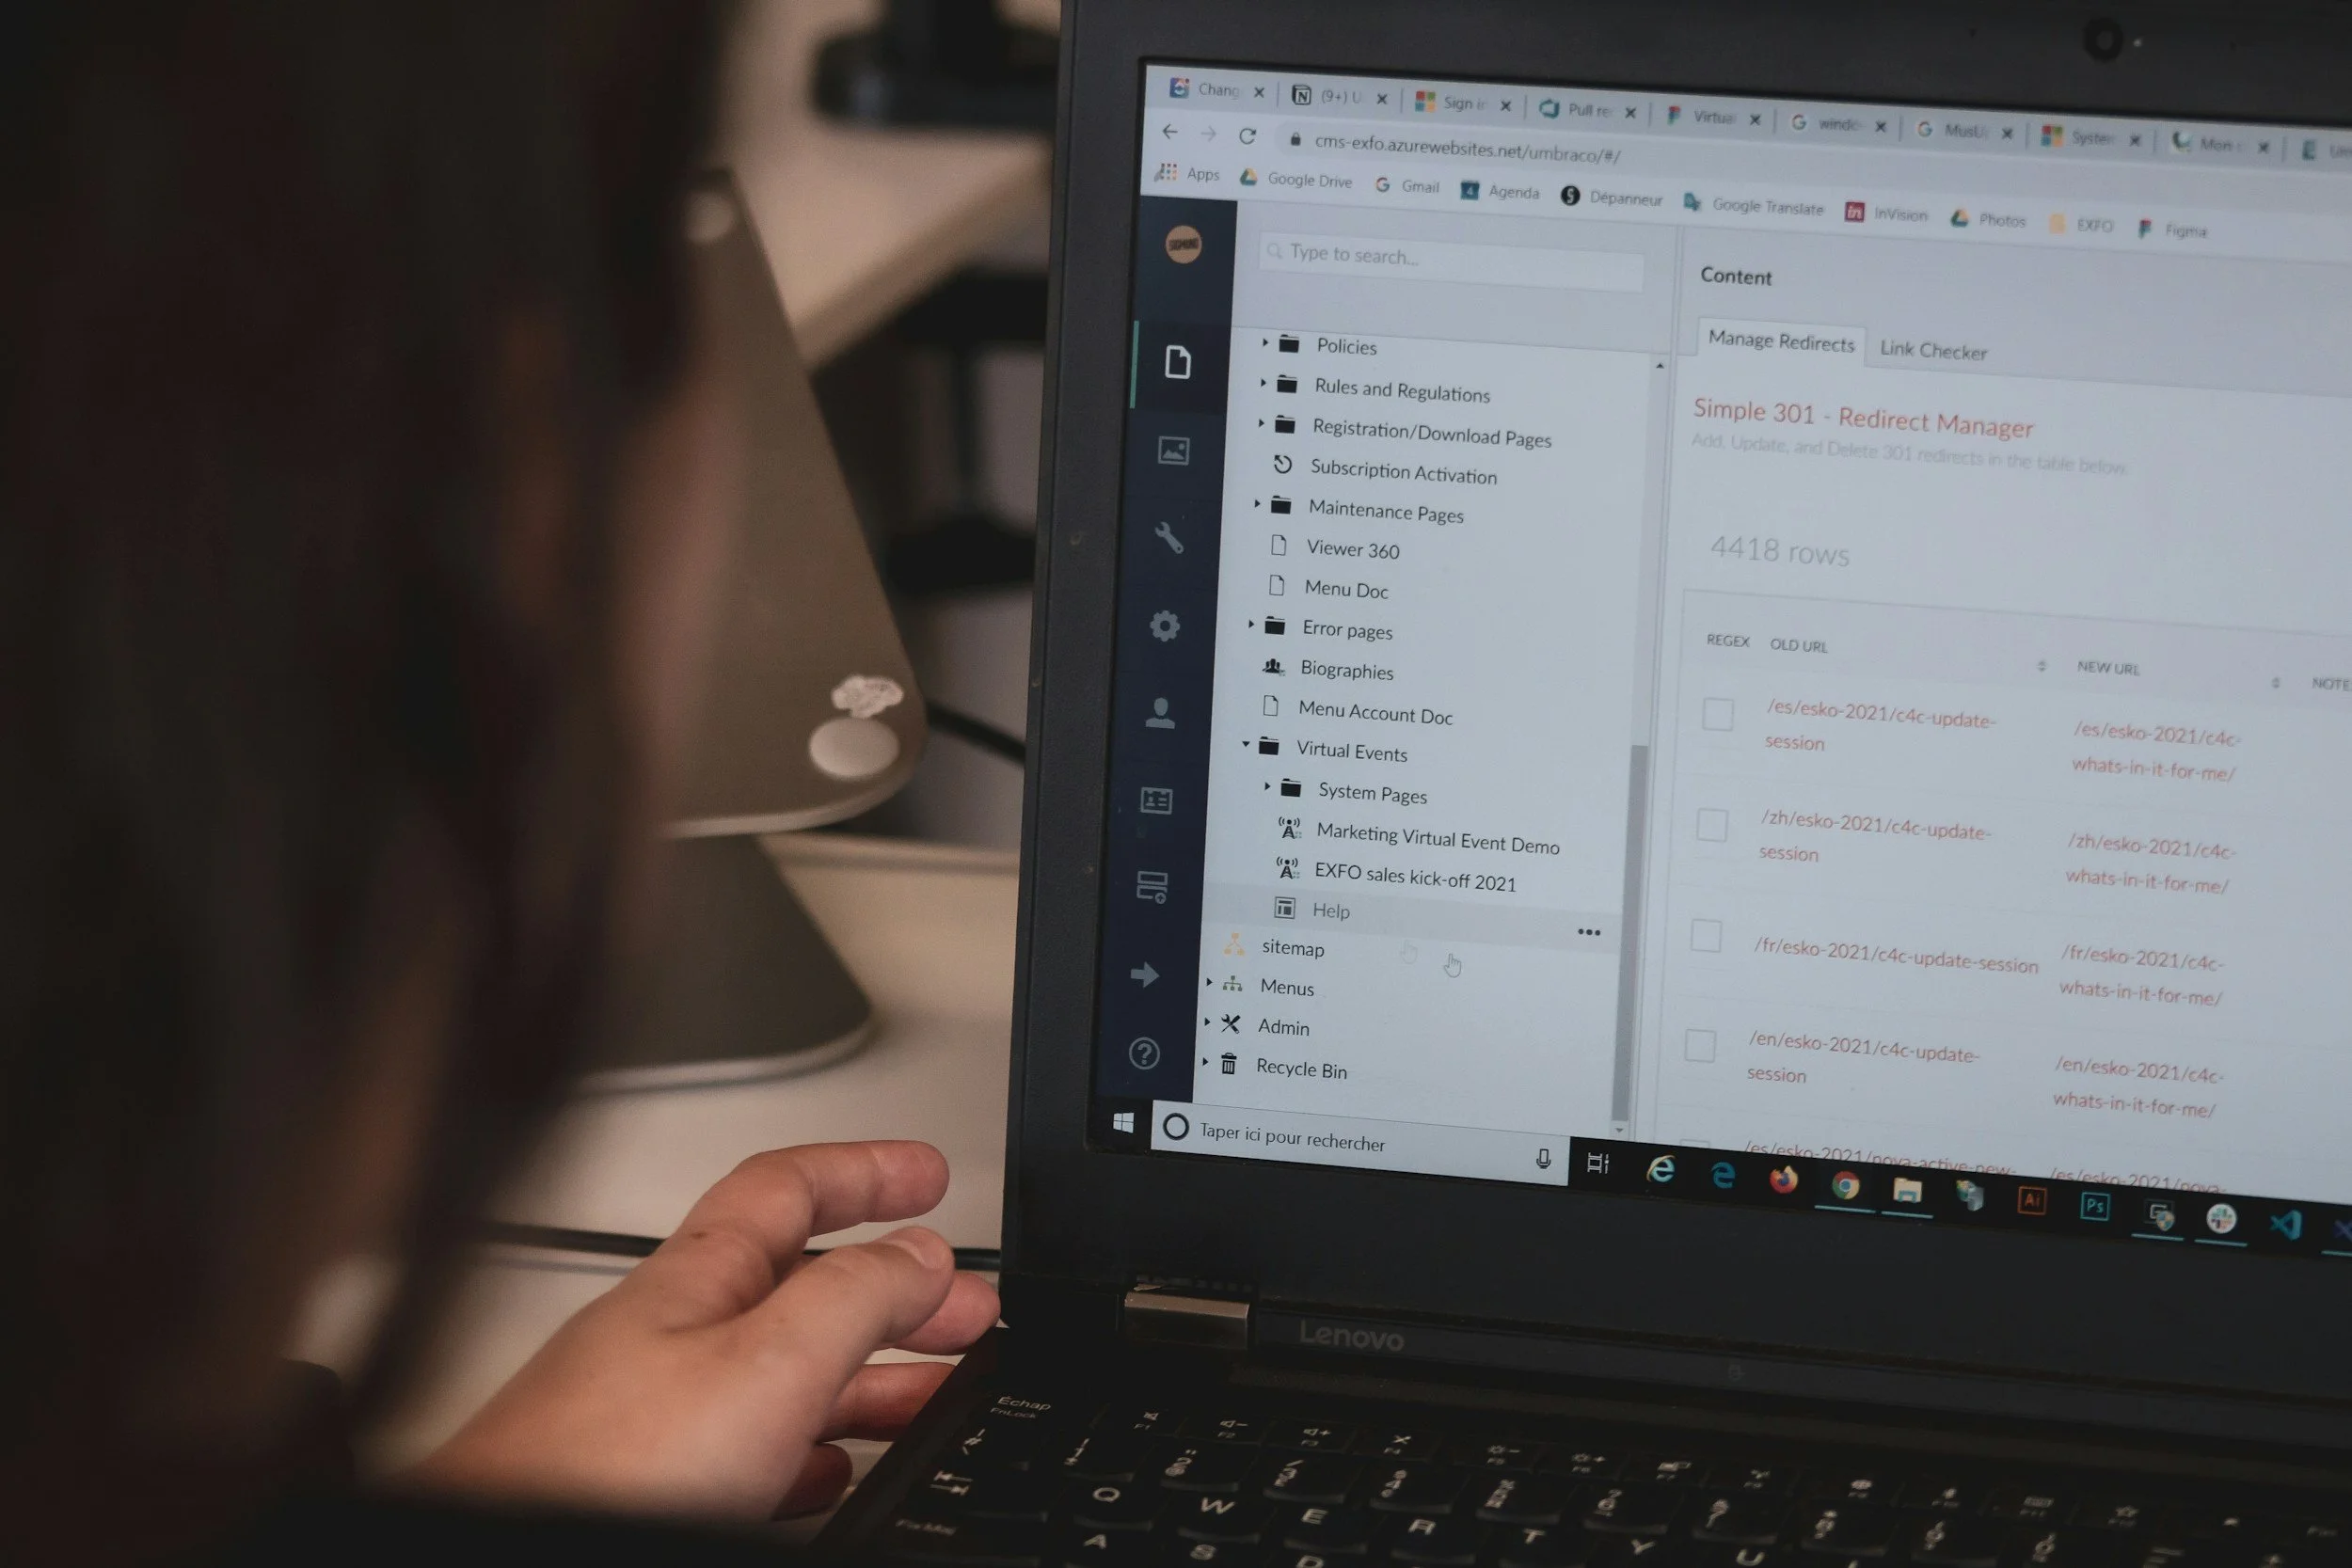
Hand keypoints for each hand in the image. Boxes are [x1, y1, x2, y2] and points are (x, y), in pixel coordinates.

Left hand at [409, 1141, 998, 1519]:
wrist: (508, 1557)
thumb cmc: (598, 1473)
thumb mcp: (767, 1361)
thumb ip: (854, 1297)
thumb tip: (923, 1253)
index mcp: (697, 1279)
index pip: (788, 1185)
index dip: (865, 1169)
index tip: (928, 1174)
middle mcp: (672, 1336)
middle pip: (802, 1284)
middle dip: (896, 1289)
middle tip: (964, 1304)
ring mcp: (655, 1414)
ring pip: (785, 1373)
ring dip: (870, 1376)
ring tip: (934, 1391)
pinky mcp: (649, 1489)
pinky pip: (752, 1450)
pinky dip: (813, 1449)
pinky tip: (831, 1470)